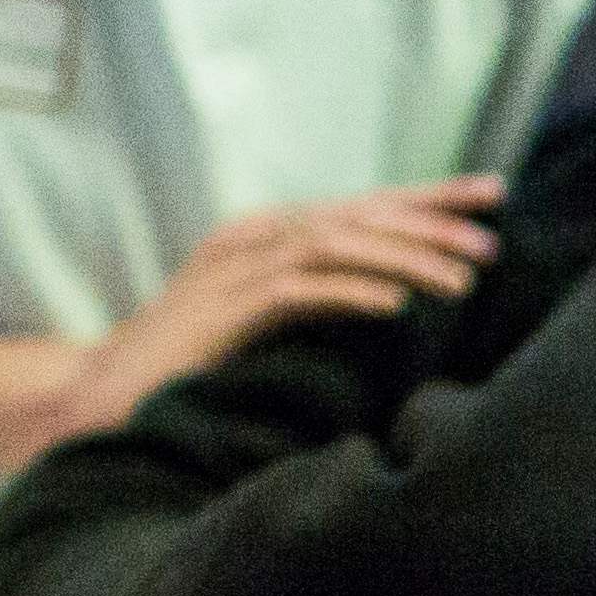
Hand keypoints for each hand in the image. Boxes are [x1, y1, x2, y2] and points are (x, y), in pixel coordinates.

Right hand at [94, 178, 500, 398]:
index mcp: (266, 234)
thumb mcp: (263, 324)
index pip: (361, 205)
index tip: (492, 195)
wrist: (101, 400)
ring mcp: (235, 269)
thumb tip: (392, 298)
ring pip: (338, 244)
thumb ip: (315, 298)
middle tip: (494, 239)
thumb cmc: (188, 371)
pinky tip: (397, 307)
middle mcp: (253, 237)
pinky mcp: (223, 309)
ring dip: (405, 259)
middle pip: (358, 213)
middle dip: (432, 222)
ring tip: (463, 280)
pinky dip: (351, 293)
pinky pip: (299, 292)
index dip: (428, 197)